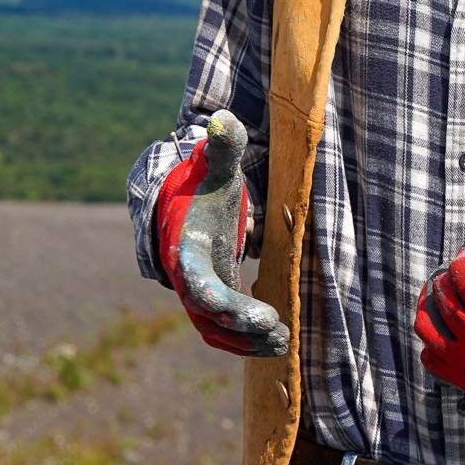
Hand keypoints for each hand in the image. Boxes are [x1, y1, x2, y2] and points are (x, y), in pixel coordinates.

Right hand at [155, 111, 290, 356]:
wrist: (180, 200)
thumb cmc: (202, 183)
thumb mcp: (215, 166)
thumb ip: (222, 147)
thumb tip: (223, 121)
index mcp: (186, 248)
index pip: (200, 284)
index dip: (227, 304)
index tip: (261, 315)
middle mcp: (186, 276)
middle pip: (210, 315)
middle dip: (244, 329)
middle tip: (281, 331)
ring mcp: (196, 291)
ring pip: (216, 330)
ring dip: (248, 342)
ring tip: (284, 343)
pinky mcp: (211, 298)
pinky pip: (223, 329)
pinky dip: (245, 339)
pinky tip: (276, 341)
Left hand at [414, 231, 464, 396]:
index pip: (461, 284)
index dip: (460, 263)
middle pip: (442, 304)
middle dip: (446, 280)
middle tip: (456, 270)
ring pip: (429, 333)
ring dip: (432, 307)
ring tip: (444, 292)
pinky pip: (434, 361)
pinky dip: (434, 341)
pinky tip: (447, 324)